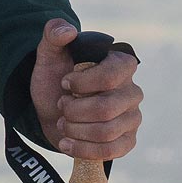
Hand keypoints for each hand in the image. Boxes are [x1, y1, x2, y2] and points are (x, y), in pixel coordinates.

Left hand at [31, 18, 142, 160]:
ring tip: (63, 123)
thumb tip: (67, 31)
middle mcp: (132, 91)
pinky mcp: (127, 141)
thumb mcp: (49, 55)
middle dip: (73, 111)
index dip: (82, 83)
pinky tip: (67, 143)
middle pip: (106, 108)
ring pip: (106, 132)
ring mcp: (132, 118)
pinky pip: (112, 151)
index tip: (64, 83)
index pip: (112, 76)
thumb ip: (54, 35)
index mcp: (121, 65)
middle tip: (61, 106)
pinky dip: (83, 149)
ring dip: (74, 130)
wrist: (53, 110)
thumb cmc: (56, 80)